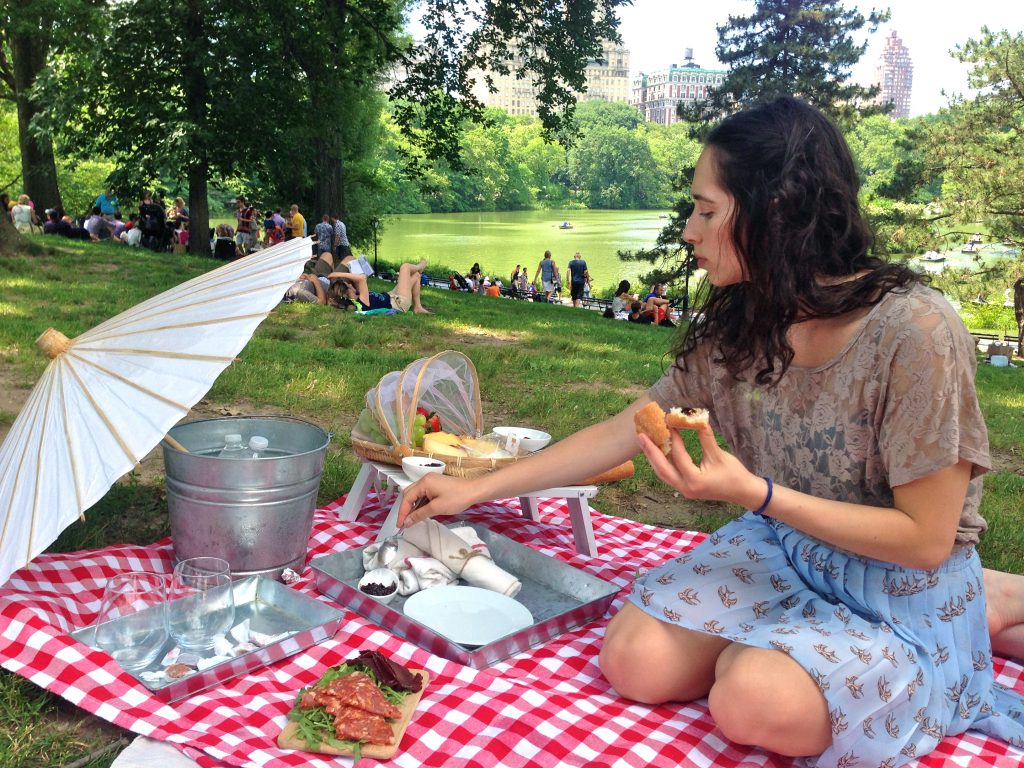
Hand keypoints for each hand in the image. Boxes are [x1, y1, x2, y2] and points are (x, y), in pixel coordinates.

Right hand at [397, 473, 475, 527]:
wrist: (475, 490)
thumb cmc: (457, 498)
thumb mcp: (436, 508)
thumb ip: (419, 515)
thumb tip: (406, 522)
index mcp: (424, 482)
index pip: (406, 498)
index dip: (402, 512)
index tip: (400, 525)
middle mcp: (425, 479)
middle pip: (409, 494)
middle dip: (405, 509)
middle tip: (404, 523)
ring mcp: (431, 481)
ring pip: (416, 494)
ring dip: (413, 507)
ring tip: (411, 520)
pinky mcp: (437, 484)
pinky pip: (424, 494)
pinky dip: (420, 503)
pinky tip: (421, 512)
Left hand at [637, 428, 764, 509]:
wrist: (743, 492)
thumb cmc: (734, 474)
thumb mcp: (719, 455)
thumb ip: (706, 437)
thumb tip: (696, 418)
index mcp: (694, 480)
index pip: (678, 456)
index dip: (673, 438)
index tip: (667, 422)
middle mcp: (685, 488)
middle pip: (661, 469)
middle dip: (650, 451)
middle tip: (640, 435)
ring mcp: (684, 490)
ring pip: (663, 473)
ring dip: (654, 457)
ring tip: (645, 442)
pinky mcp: (685, 488)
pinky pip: (669, 475)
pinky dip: (662, 463)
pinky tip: (658, 451)